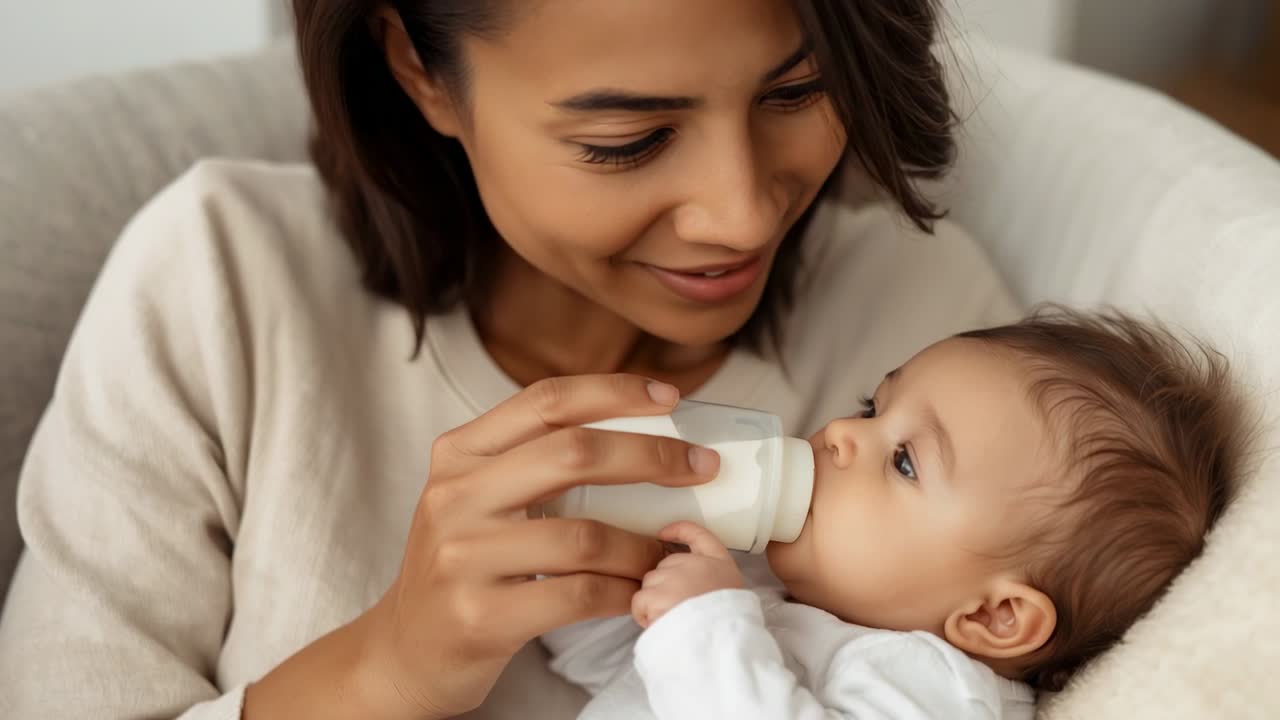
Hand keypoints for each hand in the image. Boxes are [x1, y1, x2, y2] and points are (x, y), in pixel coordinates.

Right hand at [354, 375, 719, 719]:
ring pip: (584, 535)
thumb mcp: (479, 498)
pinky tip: (640, 590)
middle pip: (573, 454)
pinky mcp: (480, 616)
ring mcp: (463, 557)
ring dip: (644, 543)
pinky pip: (577, 595)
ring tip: (671, 549)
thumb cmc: (464, 565)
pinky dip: (623, 591)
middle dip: (652, 455)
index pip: (546, 401)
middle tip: (702, 466)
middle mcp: (455, 496)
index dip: (615, 391)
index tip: (671, 398)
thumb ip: (534, 462)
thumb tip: (642, 434)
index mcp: (460, 453)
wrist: (406, 650)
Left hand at [631, 522, 743, 628]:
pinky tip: (659, 624)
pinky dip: (643, 614)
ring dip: (655, 601)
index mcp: (720, 565)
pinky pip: (639, 601)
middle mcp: (696, 565)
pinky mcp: (656, 594)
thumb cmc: (725, 627)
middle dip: (665, 585)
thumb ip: (709, 584)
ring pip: (651, 583)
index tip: (664, 533)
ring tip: (672, 619)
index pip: (697, 534)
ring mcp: (674, 577)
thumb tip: (685, 588)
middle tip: (677, 608)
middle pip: (666, 564)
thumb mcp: (730, 598)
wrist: (720, 645)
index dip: (679, 530)